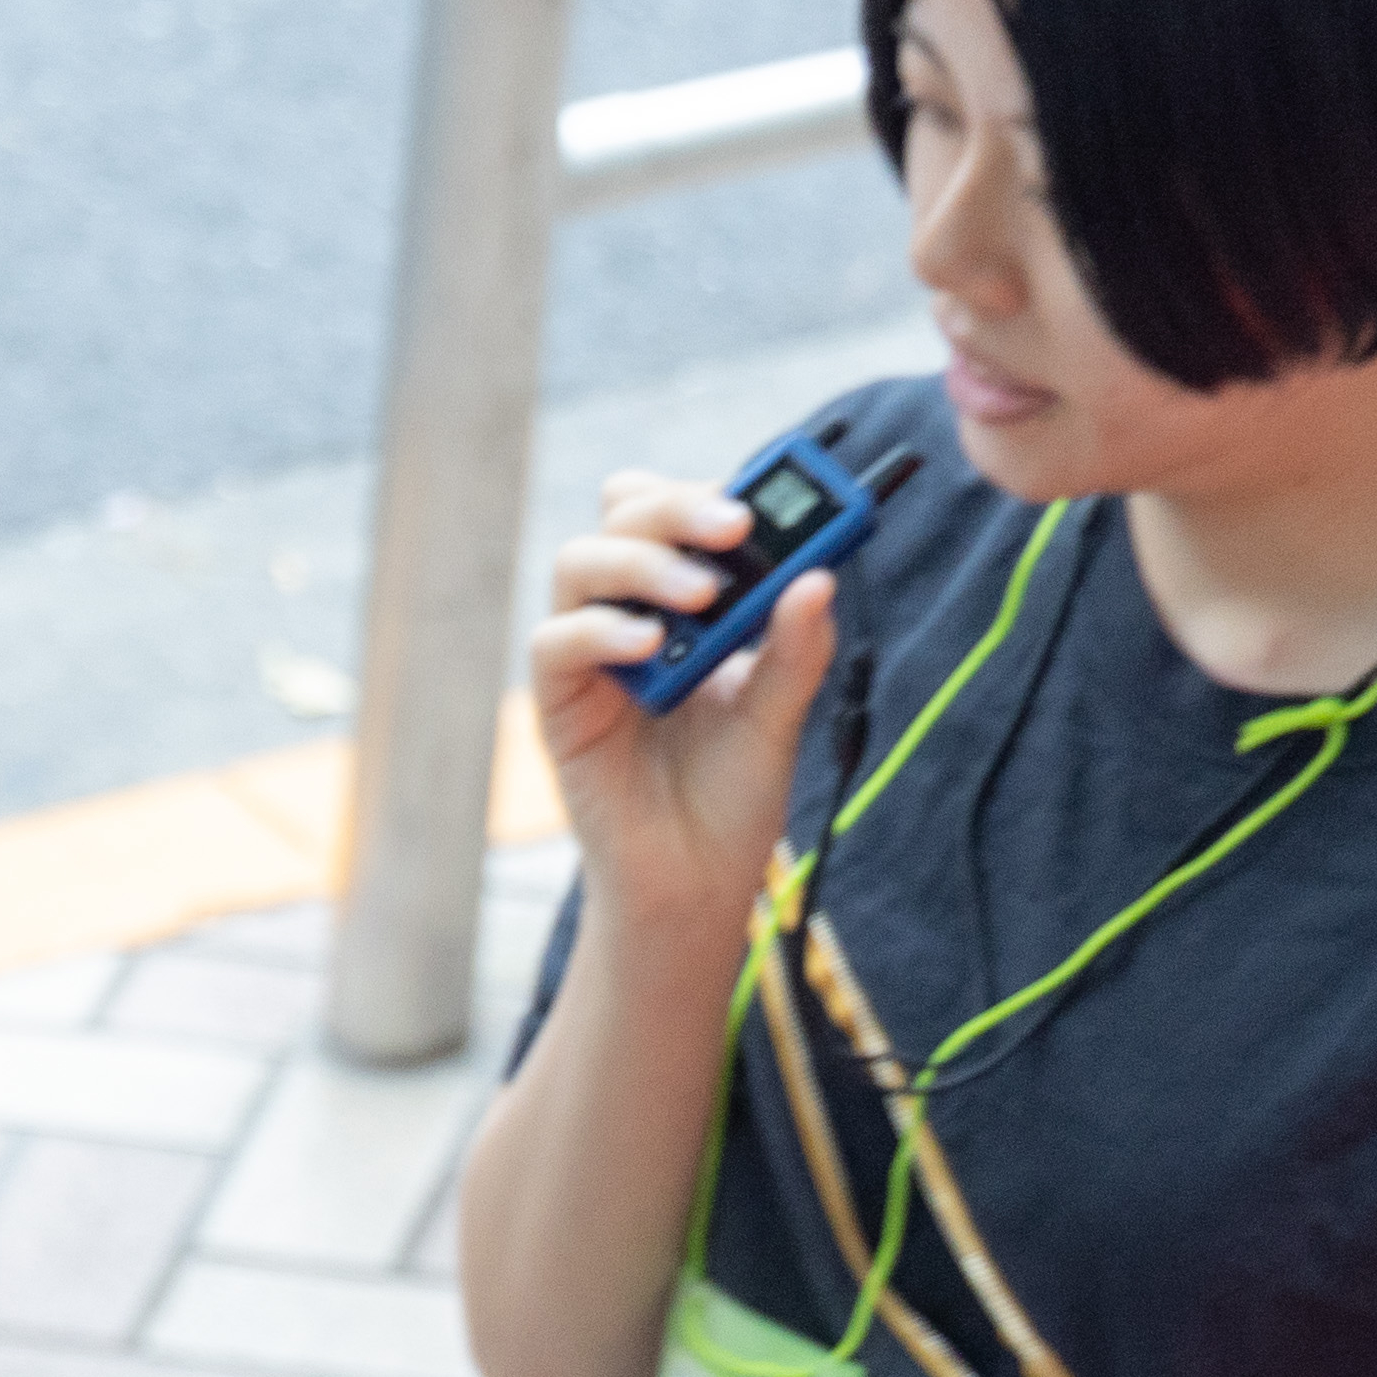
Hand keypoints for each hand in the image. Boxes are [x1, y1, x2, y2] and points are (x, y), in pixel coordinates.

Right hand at [531, 480, 840, 951]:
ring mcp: (591, 654)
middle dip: (678, 510)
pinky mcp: (561, 703)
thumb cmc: (732, 796)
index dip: (704, 493)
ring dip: (642, 562)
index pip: (674, 513)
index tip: (755, 500)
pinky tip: (649, 646)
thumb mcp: (780, 715)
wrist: (697, 883)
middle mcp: (631, 613)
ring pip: (581, 562)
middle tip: (734, 529)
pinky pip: (556, 641)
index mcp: (685, 602)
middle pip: (622, 516)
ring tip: (699, 594)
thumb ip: (796, 648)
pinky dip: (600, 630)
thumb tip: (820, 578)